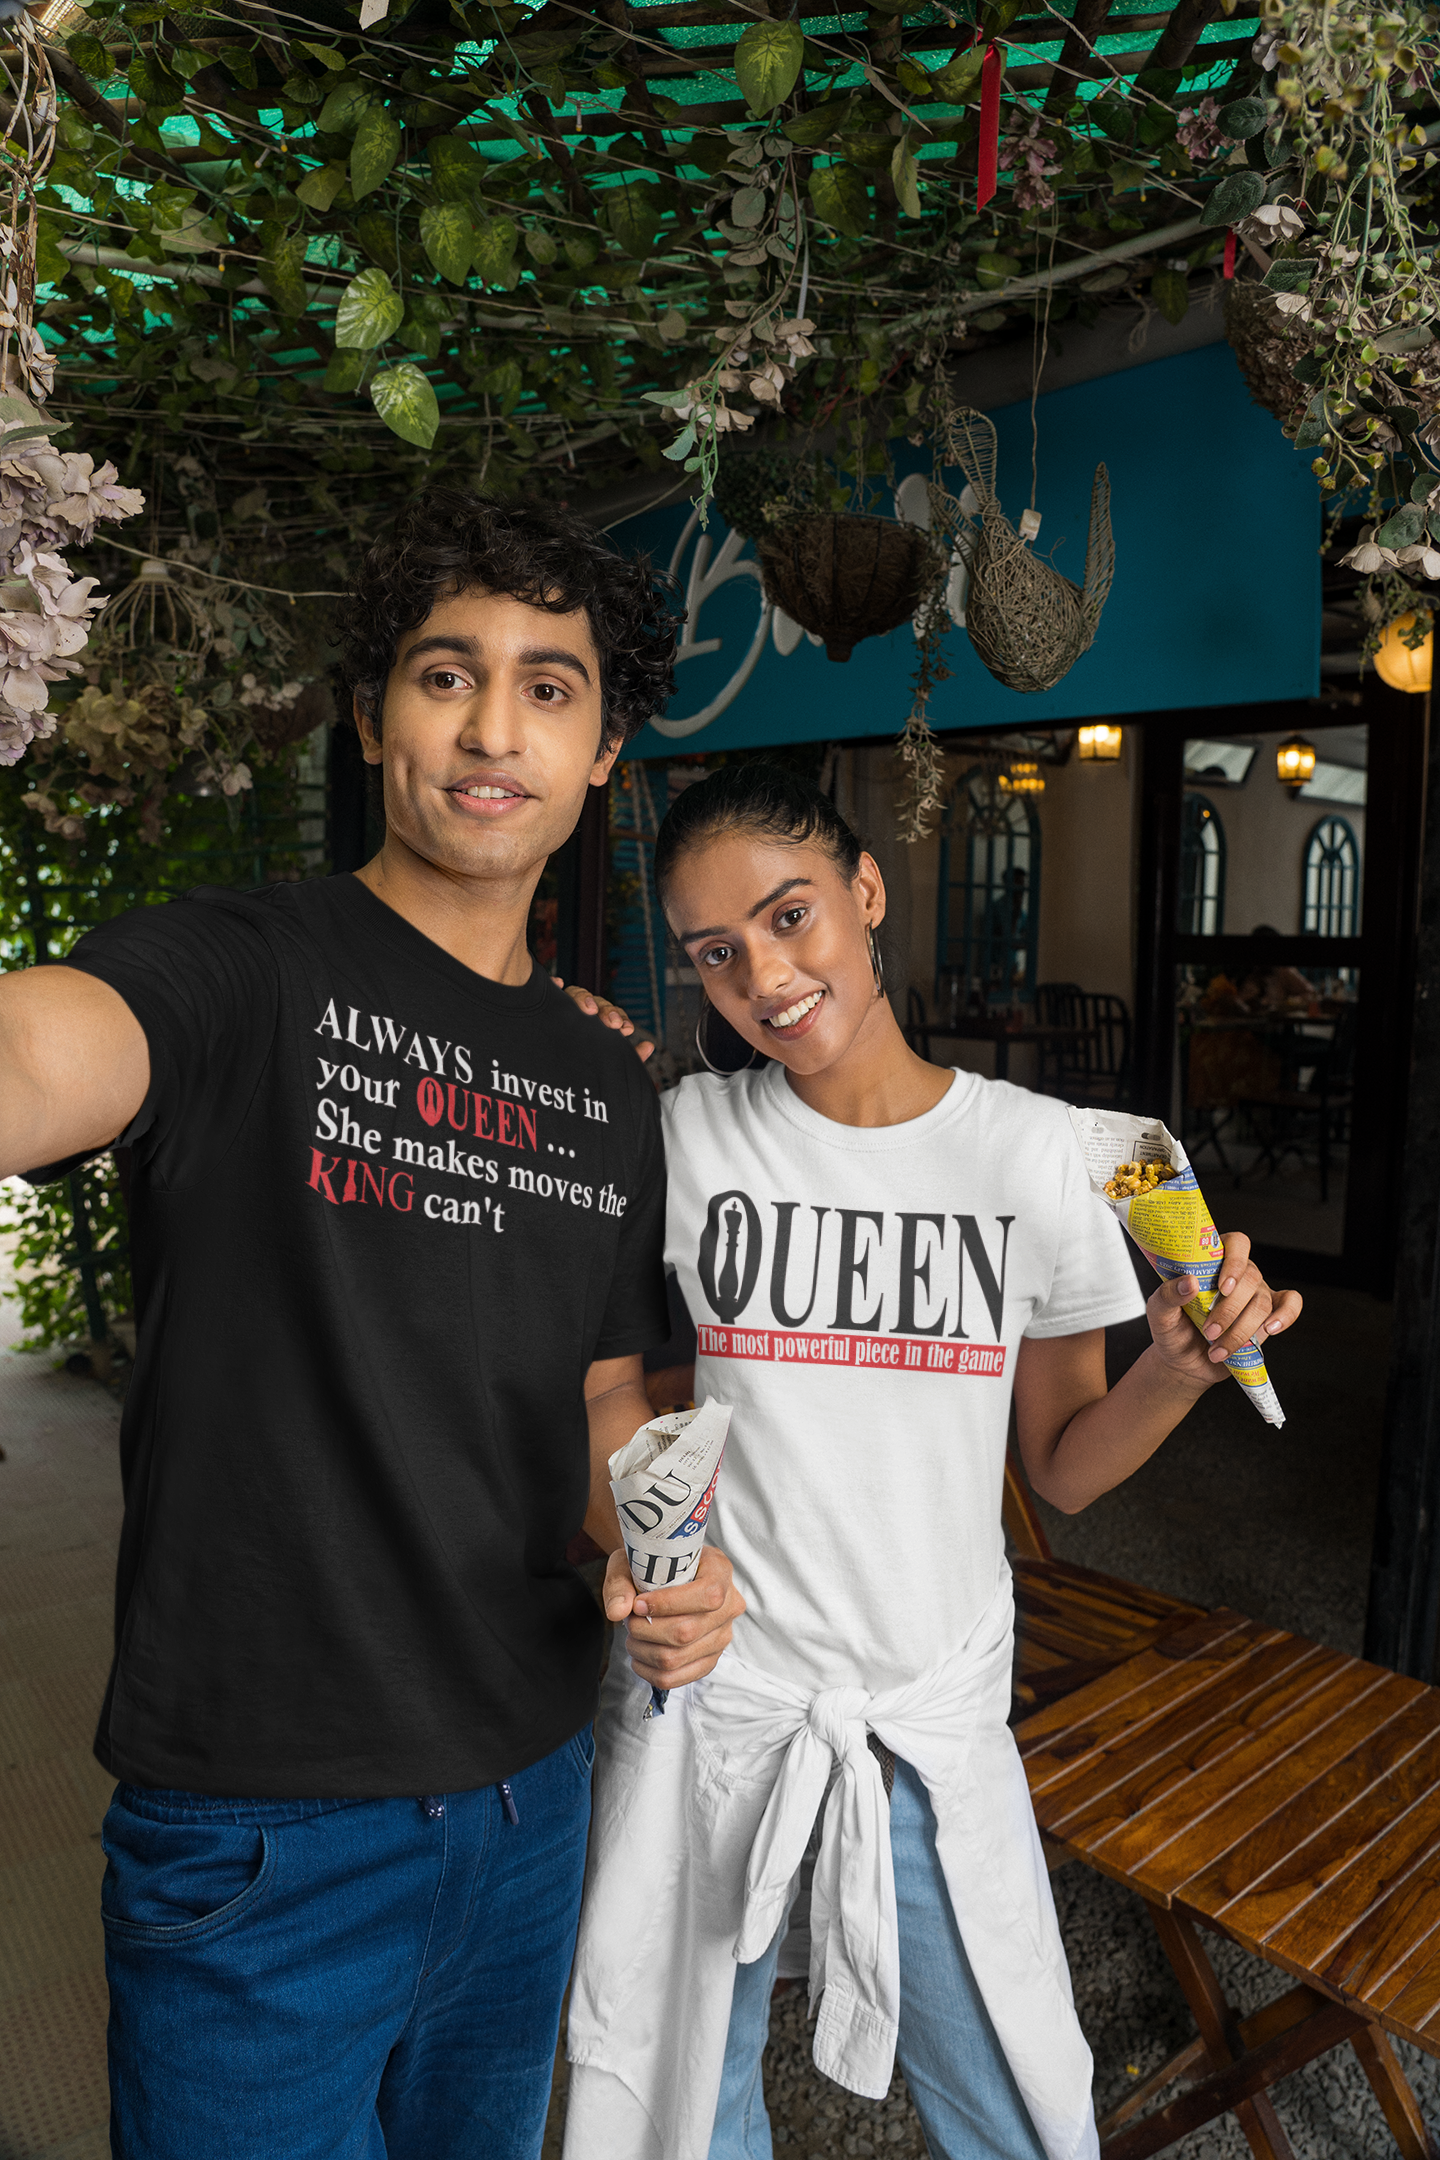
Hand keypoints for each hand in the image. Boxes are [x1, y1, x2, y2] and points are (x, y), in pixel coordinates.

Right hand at [553, 978, 654, 1063]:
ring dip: (584, 998)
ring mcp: (562, 1010)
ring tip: (589, 1009)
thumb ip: (630, 1057)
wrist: (555, 1082)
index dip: (620, 1018)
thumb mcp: (609, 1068)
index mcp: (597, 1024)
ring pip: (576, 994)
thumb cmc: (583, 1072)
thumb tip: (649, 1046)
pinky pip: (549, 992)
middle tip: (612, 1024)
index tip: (627, 1029)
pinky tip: (559, 984)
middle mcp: (581, 1014)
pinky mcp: (544, 1010)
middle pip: (596, 1002)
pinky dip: (555, 986)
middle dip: (606, 1010)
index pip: (612, 1014)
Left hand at [602, 1544, 744, 1688]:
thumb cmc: (652, 1564)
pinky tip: (639, 1657)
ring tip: (632, 1637)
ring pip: (678, 1657)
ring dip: (644, 1651)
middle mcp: (729, 1605)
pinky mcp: (709, 1659)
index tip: (638, 1604)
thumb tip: (618, 1611)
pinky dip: (650, 1672)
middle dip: (646, 1630)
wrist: (664, 1575)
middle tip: (630, 1621)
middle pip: (687, 1632)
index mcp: (720, 1571)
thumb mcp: (635, 1559)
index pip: (706, 1595)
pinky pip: (678, 1678)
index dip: (668, 1604)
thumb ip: (621, 1582)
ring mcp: (722, 1636)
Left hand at [1145, 1231, 1301, 1390]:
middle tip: (1209, 1331)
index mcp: (1213, 1262)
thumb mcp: (1157, 1312)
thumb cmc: (1171, 1329)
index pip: (1236, 1243)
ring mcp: (1256, 1294)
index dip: (1234, 1261)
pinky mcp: (1267, 1317)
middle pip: (1250, 1278)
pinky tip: (1270, 1330)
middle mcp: (1239, 1274)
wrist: (1183, 1361)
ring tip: (1218, 1348)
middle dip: (1230, 1310)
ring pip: (1263, 1303)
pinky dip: (1285, 1317)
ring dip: (1241, 1330)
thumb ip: (1167, 1295)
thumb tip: (1189, 1282)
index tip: (1222, 1287)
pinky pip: (1290, 1305)